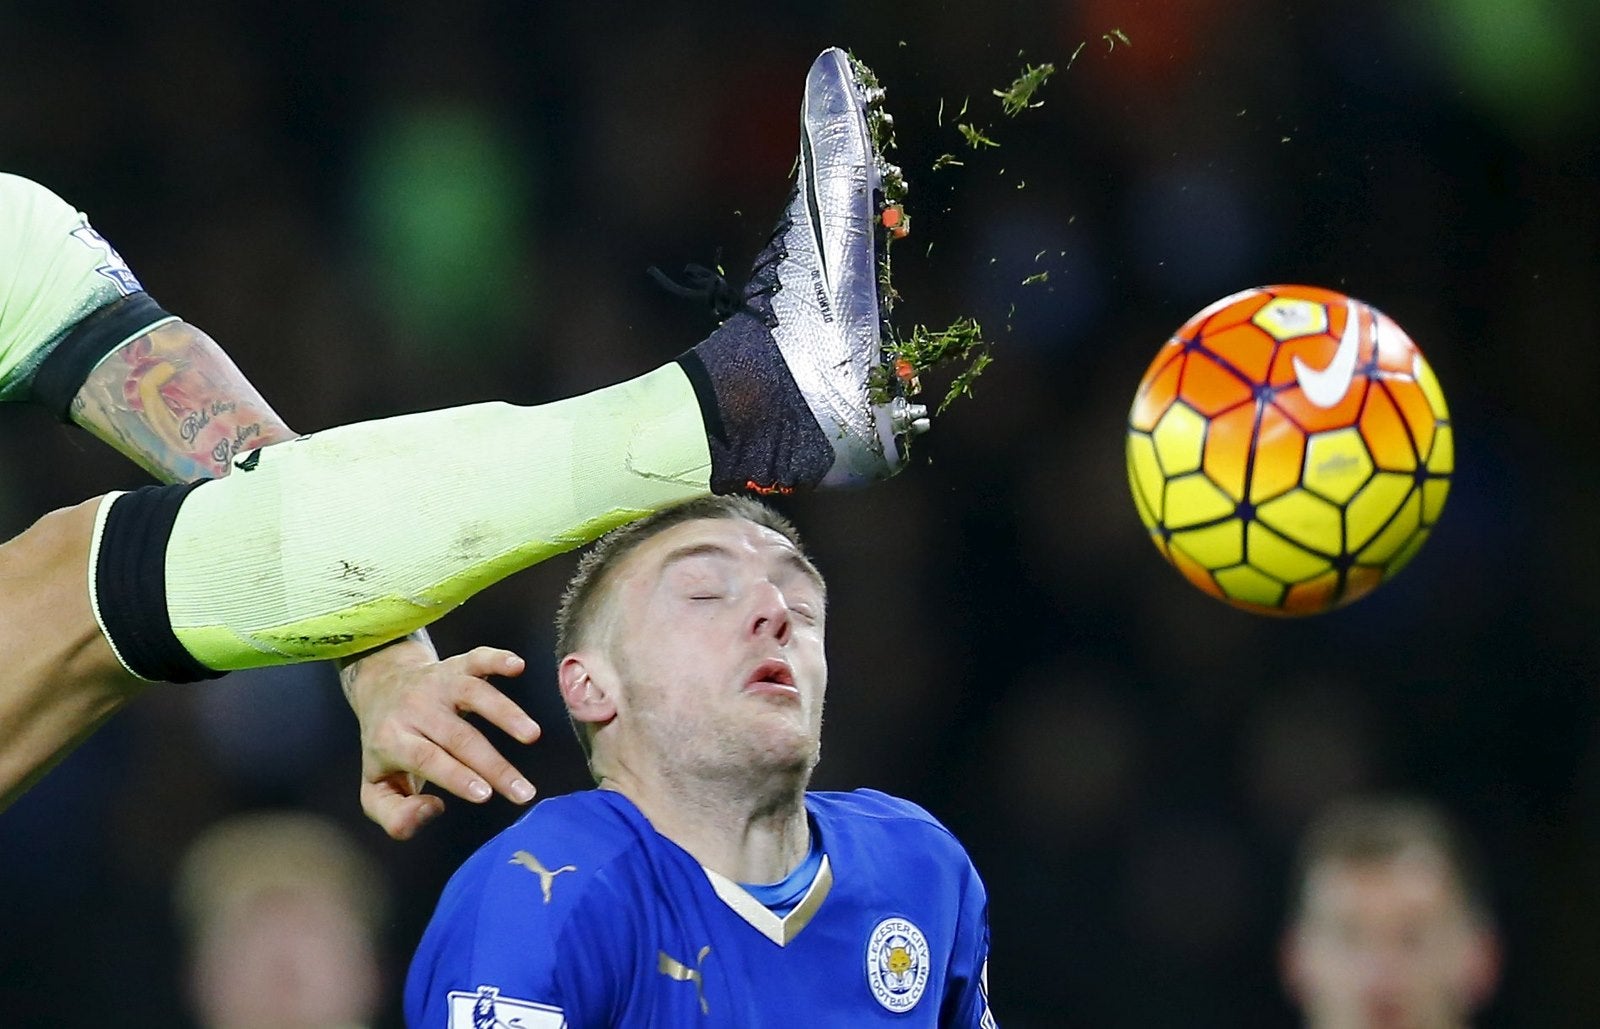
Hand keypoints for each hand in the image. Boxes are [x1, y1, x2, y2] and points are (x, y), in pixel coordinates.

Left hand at [339, 636, 540, 839]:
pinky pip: (476, 659)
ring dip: (505, 713)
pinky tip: (517, 665)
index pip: (427, 759)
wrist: (380, 688)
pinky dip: (496, 659)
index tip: (485, 794)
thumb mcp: (376, 790)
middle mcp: (414, 709)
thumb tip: (432, 810)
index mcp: (392, 740)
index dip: (456, 775)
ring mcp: (436, 684)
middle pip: (459, 736)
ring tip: (532, 736)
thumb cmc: (386, 748)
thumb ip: (396, 817)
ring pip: (473, 695)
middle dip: (493, 765)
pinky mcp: (455, 666)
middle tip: (524, 792)